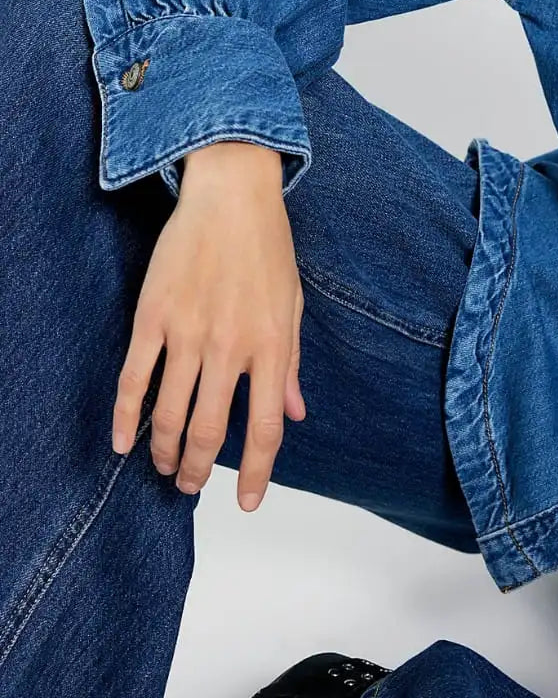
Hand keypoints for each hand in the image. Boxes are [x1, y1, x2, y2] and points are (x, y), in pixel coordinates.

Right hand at [111, 140, 306, 511]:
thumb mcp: (292, 305)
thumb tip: (295, 414)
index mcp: (271, 346)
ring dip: (163, 451)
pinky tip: (123, 440)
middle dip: (198, 469)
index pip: (264, 428)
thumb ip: (292, 364)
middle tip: (191, 485)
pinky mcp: (153, 316)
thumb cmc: (267, 248)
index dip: (256, 473)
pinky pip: (134, 377)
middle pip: (208, 431)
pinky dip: (125, 415)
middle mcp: (230, 346)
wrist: (232, 195)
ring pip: (168, 414)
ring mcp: (188, 332)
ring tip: (164, 466)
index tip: (248, 502)